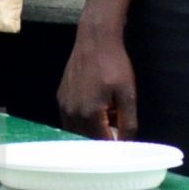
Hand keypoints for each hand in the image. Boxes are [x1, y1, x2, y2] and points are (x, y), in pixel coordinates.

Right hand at [58, 0, 139, 138]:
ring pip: (75, 131)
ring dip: (90, 133)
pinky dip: (81, 123)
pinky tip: (94, 115)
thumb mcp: (128, 94)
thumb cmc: (114, 65)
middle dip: (101, 142)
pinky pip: (69, 120)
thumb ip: (128, 122)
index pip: (101, 144)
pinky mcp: (60, 98)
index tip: (123, 150)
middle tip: (117, 136)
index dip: (114, 148)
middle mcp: (72, 113)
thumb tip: (127, 143)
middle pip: (86, 140)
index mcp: (90, 114)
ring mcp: (63, 105)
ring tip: (107, 125)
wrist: (95, 40)